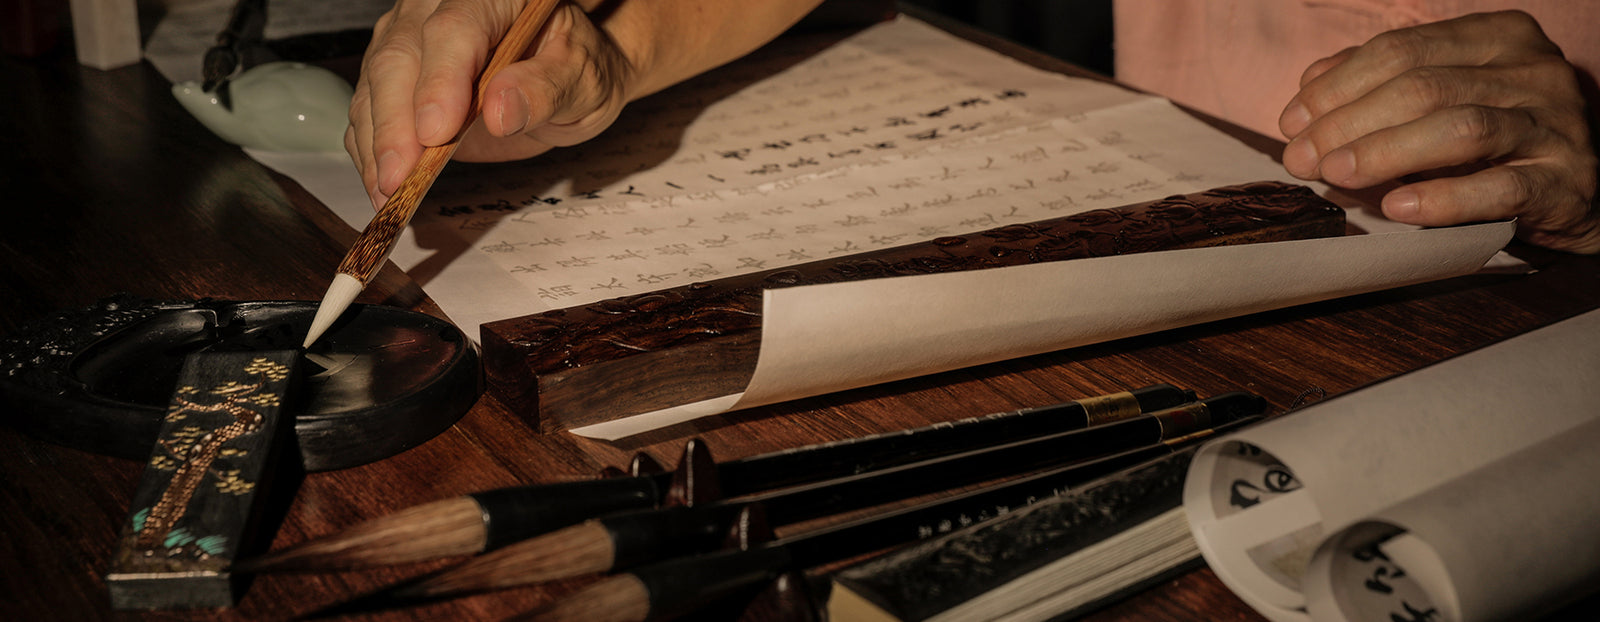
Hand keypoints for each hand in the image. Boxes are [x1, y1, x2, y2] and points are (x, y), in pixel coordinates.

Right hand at [346, 0, 632, 208]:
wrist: (568, 74)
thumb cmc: (577, 67)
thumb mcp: (583, 78)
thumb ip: (546, 88)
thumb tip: (501, 110)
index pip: (454, 30)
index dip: (439, 82)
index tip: (436, 133)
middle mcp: (439, 8)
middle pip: (400, 57)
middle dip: (395, 123)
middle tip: (400, 176)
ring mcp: (413, 39)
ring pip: (376, 83)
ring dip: (377, 143)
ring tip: (388, 191)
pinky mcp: (399, 77)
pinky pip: (371, 107)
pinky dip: (370, 149)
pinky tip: (381, 184)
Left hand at [1278, 10, 1599, 252]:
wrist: (1584, 191)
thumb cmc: (1497, 142)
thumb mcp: (1443, 98)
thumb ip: (1381, 83)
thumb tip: (1310, 86)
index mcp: (1497, 37)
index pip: (1402, 50)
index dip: (1337, 86)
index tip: (1293, 122)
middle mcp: (1532, 71)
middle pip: (1422, 87)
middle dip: (1349, 123)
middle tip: (1302, 157)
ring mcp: (1554, 124)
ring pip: (1459, 128)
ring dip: (1385, 153)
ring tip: (1336, 175)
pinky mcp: (1564, 181)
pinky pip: (1499, 187)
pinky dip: (1443, 197)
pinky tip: (1398, 207)